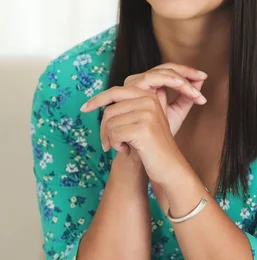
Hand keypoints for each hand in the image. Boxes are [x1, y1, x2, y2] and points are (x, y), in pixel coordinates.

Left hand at [80, 64, 207, 184]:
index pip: (115, 92)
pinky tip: (128, 150)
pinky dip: (117, 145)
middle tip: (108, 144)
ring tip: (125, 146)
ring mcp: (147, 114)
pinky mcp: (143, 129)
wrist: (169, 167)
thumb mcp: (142, 121)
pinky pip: (115, 134)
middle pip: (110, 110)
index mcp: (148, 96)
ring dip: (112, 139)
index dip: (97, 100)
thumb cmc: (152, 146)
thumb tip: (98, 100)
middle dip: (104, 129)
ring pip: (110, 123)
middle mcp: (149, 101)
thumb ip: (127, 107)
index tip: (84, 108)